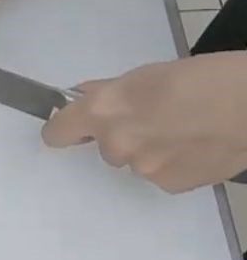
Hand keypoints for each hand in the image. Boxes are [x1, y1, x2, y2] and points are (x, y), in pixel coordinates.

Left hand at [42, 52, 246, 192]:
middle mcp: (115, 144)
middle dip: (120, 134)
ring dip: (147, 148)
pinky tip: (193, 145)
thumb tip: (83, 96)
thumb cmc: (201, 78)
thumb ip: (108, 91)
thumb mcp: (145, 75)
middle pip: (103, 146)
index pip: (58, 132)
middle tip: (152, 117)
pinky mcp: (168, 185)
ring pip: (133, 160)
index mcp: (103, 111)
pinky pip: (158, 174)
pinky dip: (170, 162)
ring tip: (181, 129)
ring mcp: (142, 169)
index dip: (62, 129)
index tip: (68, 128)